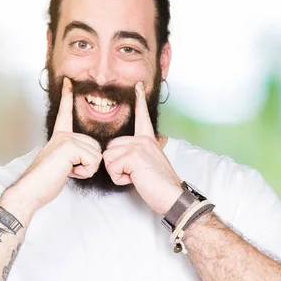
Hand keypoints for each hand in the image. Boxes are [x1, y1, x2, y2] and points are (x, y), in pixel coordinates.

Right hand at [12, 77, 101, 210]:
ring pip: (96, 154)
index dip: (67, 96)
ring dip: (87, 169)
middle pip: (95, 146)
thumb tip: (86, 156)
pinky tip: (69, 172)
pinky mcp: (69, 147)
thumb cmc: (45, 182)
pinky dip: (85, 172)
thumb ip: (72, 154)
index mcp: (59, 137)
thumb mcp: (61, 164)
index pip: (65, 114)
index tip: (68, 81)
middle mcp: (63, 135)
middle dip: (89, 164)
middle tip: (69, 169)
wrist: (30, 191)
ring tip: (67, 171)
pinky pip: (93, 161)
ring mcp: (66, 139)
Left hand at [103, 81, 182, 214]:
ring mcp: (139, 146)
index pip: (143, 116)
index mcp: (149, 139)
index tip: (138, 84)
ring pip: (108, 157)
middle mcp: (144, 139)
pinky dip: (119, 178)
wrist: (172, 196)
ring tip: (135, 176)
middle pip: (111, 146)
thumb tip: (127, 155)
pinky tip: (134, 179)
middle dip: (116, 164)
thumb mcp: (151, 162)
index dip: (139, 99)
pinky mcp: (133, 156)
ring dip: (117, 172)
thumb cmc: (160, 184)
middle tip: (134, 173)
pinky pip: (112, 167)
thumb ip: (140, 153)